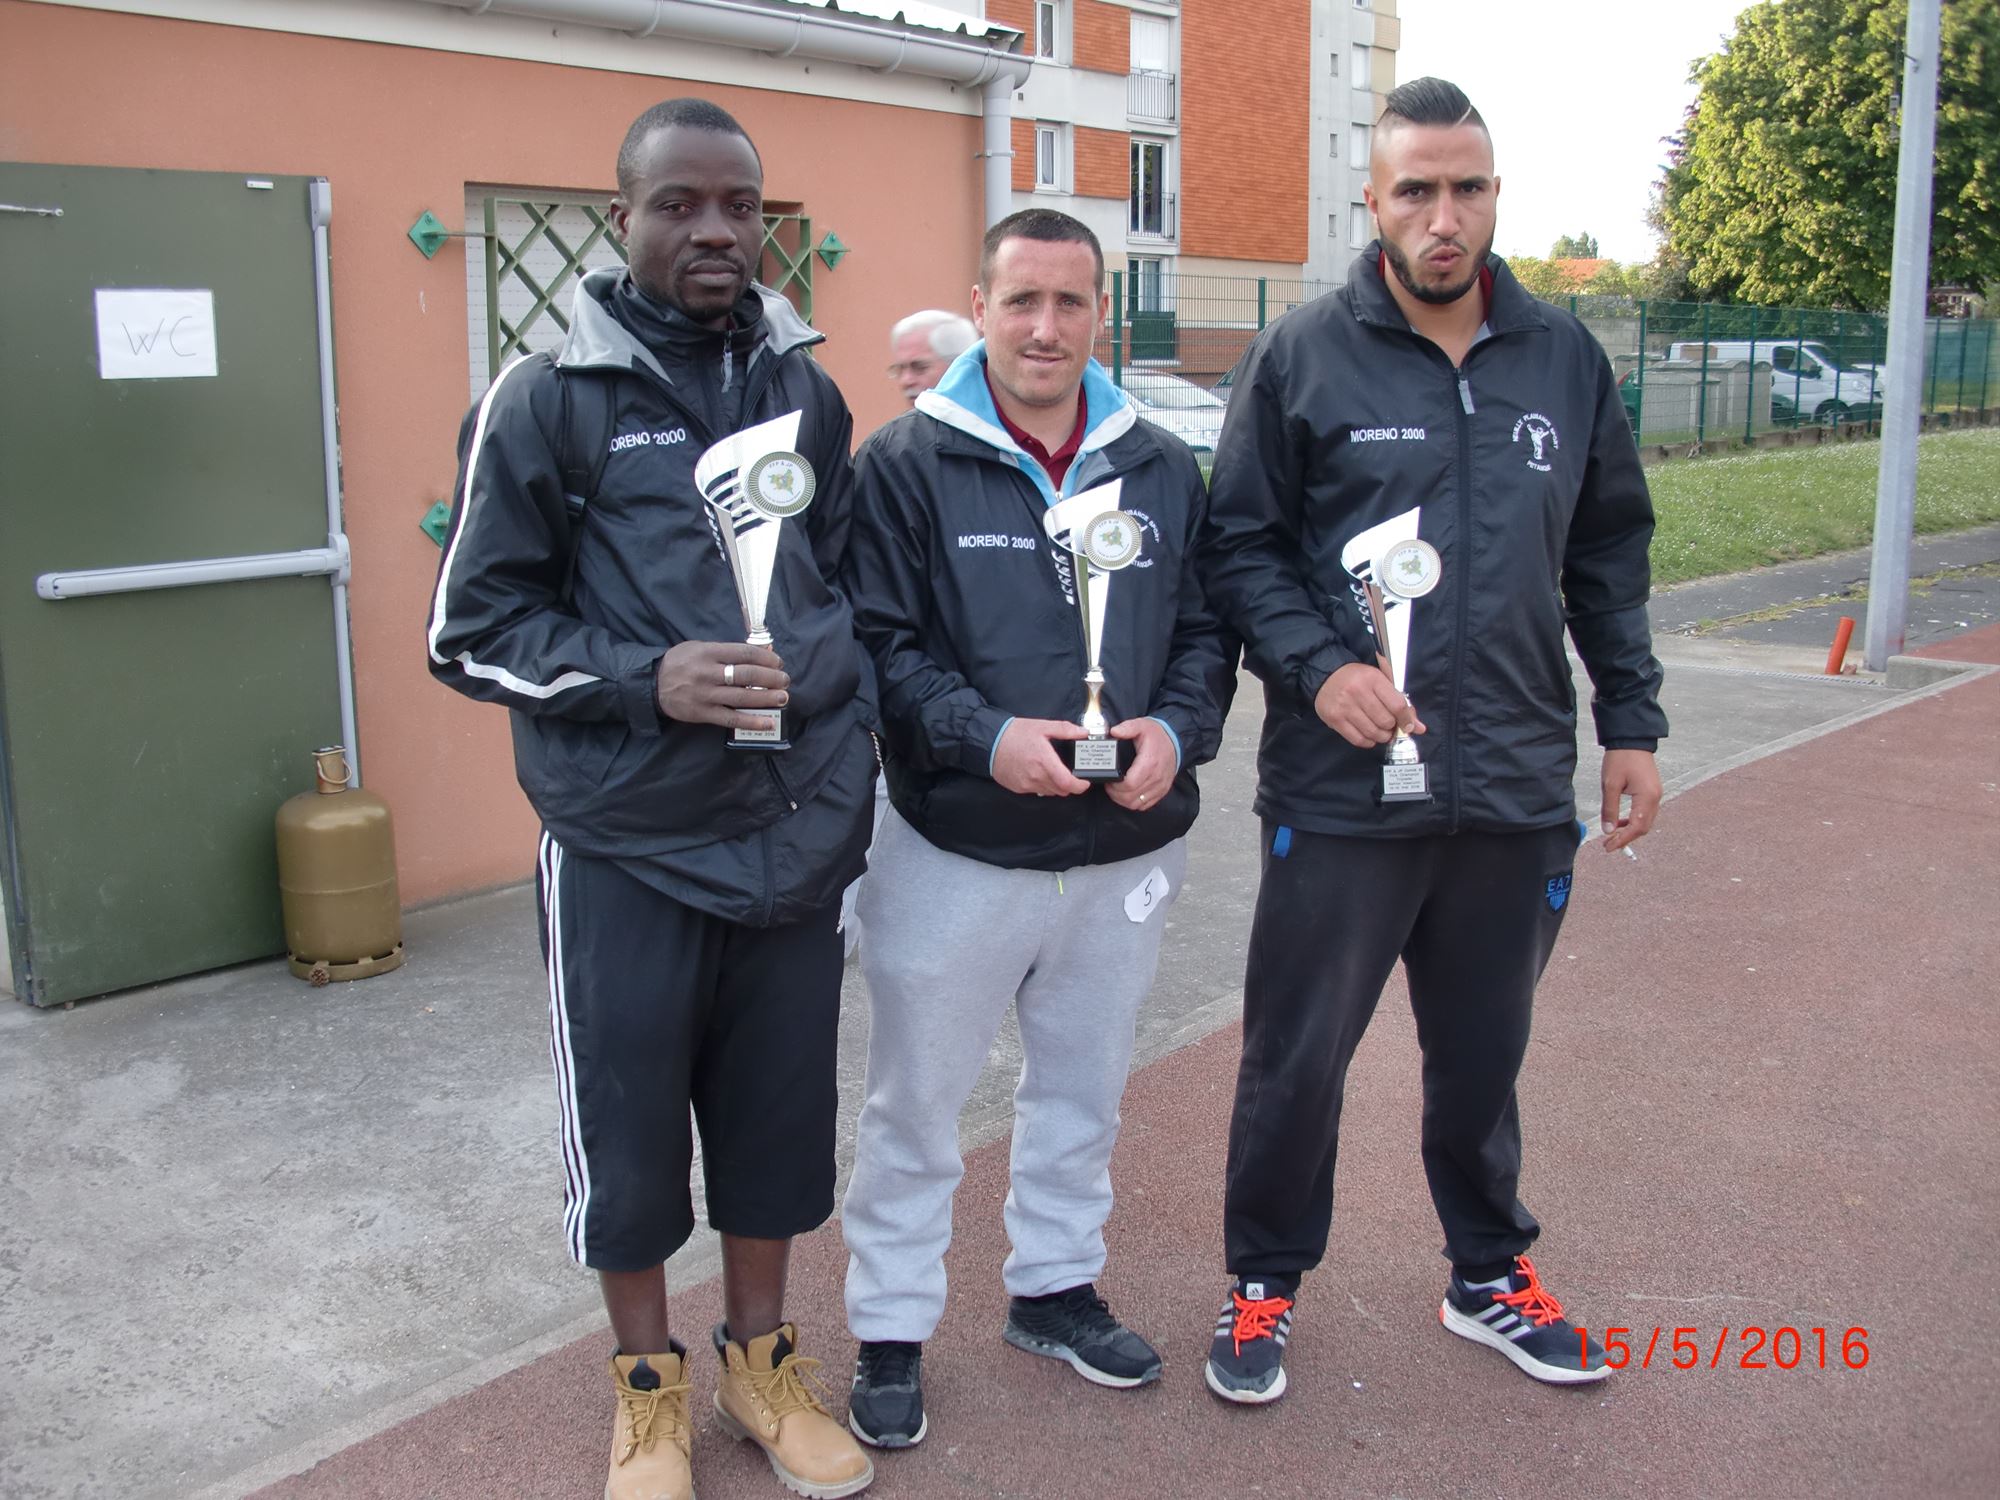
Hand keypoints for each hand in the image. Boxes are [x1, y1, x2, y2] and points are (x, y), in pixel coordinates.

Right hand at [654, 641, 788, 731]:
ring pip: (742, 697)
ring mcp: (705, 695)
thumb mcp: (700, 648)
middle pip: (746, 675)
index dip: (766, 657)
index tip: (778, 662)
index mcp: (708, 652)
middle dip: (771, 678)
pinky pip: (731, 718)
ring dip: (766, 698)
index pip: (744, 653)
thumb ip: (727, 651)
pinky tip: (768, 722)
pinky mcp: (702, 713)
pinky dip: (751, 721)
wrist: (652, 684)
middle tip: (785, 680)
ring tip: (783, 697)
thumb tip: (761, 652)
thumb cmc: (681, 662)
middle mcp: (708, 673)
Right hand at [991, 718, 1089, 796]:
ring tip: (1053, 771)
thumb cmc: (1014, 733)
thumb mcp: (1042, 726)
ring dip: (1056, 786)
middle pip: (1061, 790)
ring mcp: (1026, 784)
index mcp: (1044, 761)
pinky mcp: (1019, 788)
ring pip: (1050, 792)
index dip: (1080, 786)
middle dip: (1069, 784)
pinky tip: (1038, 773)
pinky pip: (1037, 791)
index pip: (1067, 783)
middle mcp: (1036, 776)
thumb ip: (1065, 730)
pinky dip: (1042, 785)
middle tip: (1069, 774)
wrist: (989, 742)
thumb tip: (1083, 732)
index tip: (1084, 782)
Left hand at [1105, 717, 1176, 810]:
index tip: (1109, 780)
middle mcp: (1156, 778)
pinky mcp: (1161, 791)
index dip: (1115, 786)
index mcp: (1149, 763)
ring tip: (1116, 790)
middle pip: (1130, 797)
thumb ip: (1127, 728)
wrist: (1176, 742)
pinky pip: (1145, 805)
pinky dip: (1134, 803)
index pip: (1129, 784)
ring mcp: (1160, 787)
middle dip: (1115, 794)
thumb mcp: (1142, 726)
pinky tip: (1128, 794)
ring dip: (1123, 800)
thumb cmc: (1157, 736)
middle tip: (1109, 785)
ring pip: (1136, 804)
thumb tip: (1114, 731)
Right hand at [1314, 661, 1424, 748]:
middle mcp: (1357, 692)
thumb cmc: (1358, 678)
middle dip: (1391, 727)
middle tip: (1389, 725)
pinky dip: (1368, 741)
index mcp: (1372, 678)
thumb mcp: (1380, 682)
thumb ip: (1400, 703)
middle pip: (1385, 721)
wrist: (1326, 675)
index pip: (1397, 705)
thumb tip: (1418, 728)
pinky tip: (1369, 736)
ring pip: (1372, 732)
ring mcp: (1344, 707)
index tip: (1407, 725)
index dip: (1406, 719)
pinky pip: (1357, 739)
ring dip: (1381, 736)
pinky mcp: (1334, 719)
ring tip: (1380, 731)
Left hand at [1600, 749, 1661, 851]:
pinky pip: (1645, 812)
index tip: (1609, 847)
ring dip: (1630, 830)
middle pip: (1644, 827)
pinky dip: (1633, 820)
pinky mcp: (1652, 791)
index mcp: (1647, 797)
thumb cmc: (1620, 759)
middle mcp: (1656, 798)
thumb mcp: (1610, 784)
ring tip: (1612, 834)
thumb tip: (1608, 830)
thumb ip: (1610, 809)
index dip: (1622, 840)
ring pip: (1645, 821)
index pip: (1637, 827)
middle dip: (1627, 838)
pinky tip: (1620, 821)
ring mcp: (1656, 794)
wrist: (1632, 740)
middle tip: (1608, 844)